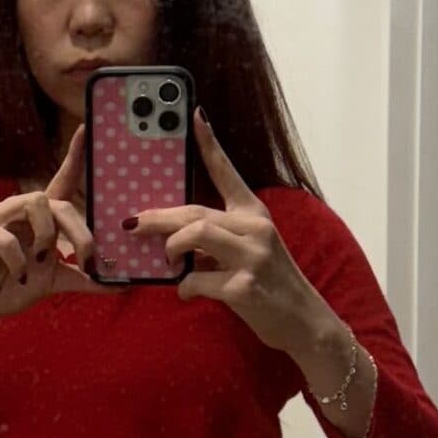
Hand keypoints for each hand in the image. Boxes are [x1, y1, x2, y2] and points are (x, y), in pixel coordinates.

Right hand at [0, 129, 104, 345]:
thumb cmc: (9, 287)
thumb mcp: (53, 282)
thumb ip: (83, 278)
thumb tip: (122, 284)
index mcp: (36, 218)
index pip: (60, 182)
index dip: (73, 157)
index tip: (86, 131)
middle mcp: (16, 210)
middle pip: (56, 200)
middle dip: (79, 230)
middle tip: (88, 260)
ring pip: (33, 203)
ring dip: (47, 235)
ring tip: (43, 261)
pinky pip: (5, 238)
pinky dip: (19, 259)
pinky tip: (20, 276)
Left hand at [135, 112, 342, 364]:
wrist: (304, 321)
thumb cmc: (271, 285)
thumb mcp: (251, 250)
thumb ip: (219, 238)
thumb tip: (176, 237)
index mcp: (254, 214)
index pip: (227, 173)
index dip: (210, 145)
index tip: (195, 116)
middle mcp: (255, 228)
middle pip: (196, 211)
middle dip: (159, 217)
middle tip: (133, 224)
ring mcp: (252, 256)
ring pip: (197, 233)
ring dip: (172, 246)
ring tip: (166, 259)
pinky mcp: (244, 287)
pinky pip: (198, 280)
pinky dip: (185, 288)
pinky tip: (187, 293)